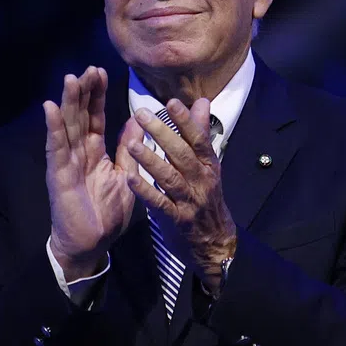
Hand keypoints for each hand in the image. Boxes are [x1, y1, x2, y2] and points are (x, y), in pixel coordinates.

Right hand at [44, 66, 139, 281]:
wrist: (93, 244)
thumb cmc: (107, 214)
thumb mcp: (126, 175)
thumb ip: (129, 148)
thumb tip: (138, 120)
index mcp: (95, 151)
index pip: (95, 116)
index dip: (97, 95)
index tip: (101, 71)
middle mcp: (78, 152)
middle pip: (80, 115)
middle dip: (84, 92)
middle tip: (89, 68)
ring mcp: (66, 162)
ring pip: (66, 126)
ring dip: (68, 102)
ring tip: (71, 79)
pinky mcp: (58, 174)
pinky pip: (55, 147)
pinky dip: (53, 128)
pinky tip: (50, 108)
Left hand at [126, 98, 236, 291]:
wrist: (216, 243)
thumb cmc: (207, 198)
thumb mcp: (208, 166)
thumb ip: (200, 134)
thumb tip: (202, 101)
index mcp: (209, 165)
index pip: (198, 139)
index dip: (185, 121)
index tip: (171, 102)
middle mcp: (201, 180)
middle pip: (182, 154)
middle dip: (162, 133)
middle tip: (141, 114)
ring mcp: (190, 201)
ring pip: (170, 177)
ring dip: (150, 160)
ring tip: (132, 145)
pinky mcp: (177, 219)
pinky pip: (160, 203)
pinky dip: (145, 191)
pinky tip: (129, 178)